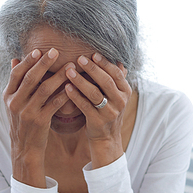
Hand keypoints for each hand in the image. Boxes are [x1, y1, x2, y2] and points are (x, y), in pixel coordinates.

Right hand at [3, 48, 73, 185]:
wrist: (24, 148)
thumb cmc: (22, 121)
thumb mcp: (13, 102)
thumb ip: (15, 82)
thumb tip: (15, 59)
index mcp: (8, 95)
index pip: (16, 73)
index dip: (28, 61)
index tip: (39, 50)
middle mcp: (15, 103)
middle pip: (30, 78)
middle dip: (43, 63)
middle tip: (56, 51)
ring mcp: (27, 112)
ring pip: (44, 89)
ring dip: (58, 76)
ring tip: (70, 66)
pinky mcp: (39, 121)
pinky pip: (54, 104)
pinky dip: (63, 94)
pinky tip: (73, 86)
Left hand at [64, 52, 131, 166]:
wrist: (107, 138)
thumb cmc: (108, 111)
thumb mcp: (117, 96)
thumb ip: (117, 79)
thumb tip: (119, 60)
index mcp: (126, 92)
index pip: (116, 74)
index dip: (105, 63)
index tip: (93, 54)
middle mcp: (120, 101)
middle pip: (106, 81)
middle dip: (92, 69)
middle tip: (79, 58)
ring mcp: (110, 112)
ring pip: (95, 93)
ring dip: (81, 81)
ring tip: (69, 71)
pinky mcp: (98, 122)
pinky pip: (85, 106)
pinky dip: (75, 96)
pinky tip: (66, 87)